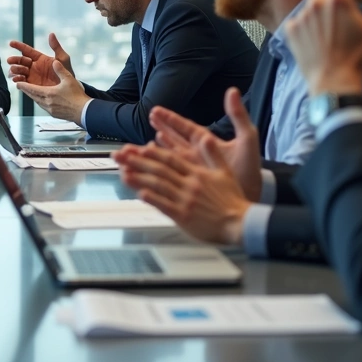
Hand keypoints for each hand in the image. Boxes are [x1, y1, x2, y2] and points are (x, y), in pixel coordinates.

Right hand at [7, 33, 73, 85]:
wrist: (68, 89)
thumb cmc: (66, 72)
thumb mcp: (62, 58)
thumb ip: (56, 47)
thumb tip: (51, 34)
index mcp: (39, 58)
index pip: (26, 50)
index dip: (18, 46)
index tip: (11, 43)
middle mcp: (33, 66)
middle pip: (20, 61)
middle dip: (14, 60)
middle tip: (10, 60)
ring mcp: (31, 76)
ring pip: (18, 71)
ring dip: (14, 70)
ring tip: (14, 71)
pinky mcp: (30, 86)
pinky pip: (21, 82)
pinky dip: (17, 80)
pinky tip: (17, 80)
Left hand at [14, 60, 89, 122]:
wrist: (84, 112)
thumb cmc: (77, 97)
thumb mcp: (69, 80)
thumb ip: (60, 70)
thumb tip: (54, 62)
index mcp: (49, 93)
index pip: (32, 89)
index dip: (24, 86)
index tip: (18, 84)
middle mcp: (47, 103)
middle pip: (33, 96)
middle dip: (26, 91)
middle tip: (21, 87)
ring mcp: (50, 110)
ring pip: (38, 102)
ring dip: (33, 97)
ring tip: (31, 93)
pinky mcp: (54, 114)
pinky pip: (44, 107)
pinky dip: (40, 102)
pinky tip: (43, 101)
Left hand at [114, 141, 250, 245]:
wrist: (241, 223)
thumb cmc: (232, 200)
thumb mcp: (225, 172)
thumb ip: (213, 155)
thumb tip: (206, 138)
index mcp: (197, 173)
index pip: (170, 159)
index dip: (152, 153)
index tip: (137, 148)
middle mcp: (189, 184)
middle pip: (159, 169)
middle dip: (137, 161)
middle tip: (120, 157)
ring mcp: (185, 200)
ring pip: (159, 185)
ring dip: (139, 178)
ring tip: (123, 172)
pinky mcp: (184, 216)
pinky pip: (165, 206)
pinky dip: (152, 199)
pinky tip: (140, 194)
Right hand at [147, 88, 262, 200]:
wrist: (254, 193)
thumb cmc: (251, 168)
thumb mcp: (247, 137)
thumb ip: (238, 115)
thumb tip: (232, 91)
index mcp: (208, 142)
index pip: (186, 127)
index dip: (171, 119)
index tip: (156, 111)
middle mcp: (198, 153)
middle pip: (176, 137)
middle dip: (162, 127)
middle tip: (149, 117)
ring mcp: (194, 167)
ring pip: (172, 153)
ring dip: (159, 145)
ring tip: (146, 137)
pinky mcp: (192, 180)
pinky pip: (173, 170)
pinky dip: (162, 164)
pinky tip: (153, 160)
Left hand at [284, 0, 361, 95]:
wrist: (333, 83)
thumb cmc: (360, 58)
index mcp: (340, 0)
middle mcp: (317, 3)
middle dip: (333, 9)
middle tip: (343, 32)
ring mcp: (301, 17)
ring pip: (311, 11)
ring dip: (319, 21)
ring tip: (330, 42)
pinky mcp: (289, 30)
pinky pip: (298, 24)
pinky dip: (306, 31)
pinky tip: (316, 46)